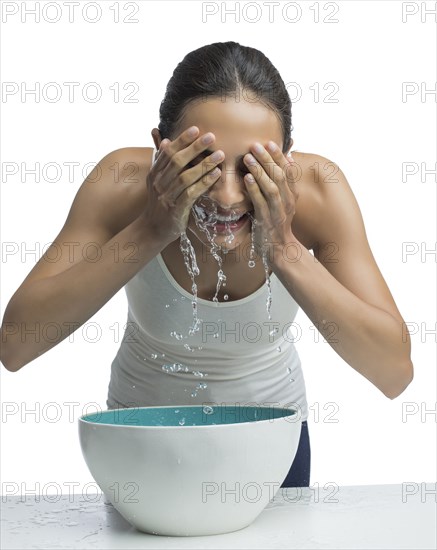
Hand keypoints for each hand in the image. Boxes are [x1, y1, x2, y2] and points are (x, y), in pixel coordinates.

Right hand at [141, 126, 223, 245]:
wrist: (152, 229)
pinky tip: (216, 175)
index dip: (182, 140)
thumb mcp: (156, 181)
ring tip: (220, 155)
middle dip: (194, 147)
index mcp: (155, 173)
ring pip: (186, 177)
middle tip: (211, 136)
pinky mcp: (176, 209)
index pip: (168, 152)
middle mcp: (159, 183)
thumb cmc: (159, 203)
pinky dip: (204, 183)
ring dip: (204, 164)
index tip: (196, 128)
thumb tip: (164, 141)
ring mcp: (167, 196)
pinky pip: (191, 193)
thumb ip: (161, 162)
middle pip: (177, 161)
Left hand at [243, 140, 298, 262]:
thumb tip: (287, 158)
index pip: (287, 171)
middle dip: (268, 159)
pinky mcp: (266, 220)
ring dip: (260, 171)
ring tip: (248, 157)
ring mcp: (277, 211)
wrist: (279, 249)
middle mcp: (287, 201)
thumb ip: (283, 182)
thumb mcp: (283, 200)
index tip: (269, 142)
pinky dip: (254, 189)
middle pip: (280, 175)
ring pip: (271, 186)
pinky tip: (246, 178)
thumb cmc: (277, 222)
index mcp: (291, 195)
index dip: (279, 156)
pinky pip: (261, 202)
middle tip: (255, 144)